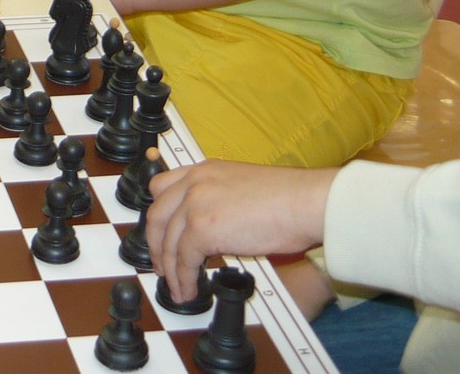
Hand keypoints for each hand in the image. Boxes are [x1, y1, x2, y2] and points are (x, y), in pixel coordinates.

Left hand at [146, 161, 337, 307]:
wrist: (305, 202)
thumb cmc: (290, 198)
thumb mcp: (243, 186)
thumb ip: (221, 199)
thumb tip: (218, 226)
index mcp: (203, 170)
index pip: (162, 187)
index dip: (158, 213)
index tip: (159, 232)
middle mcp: (194, 183)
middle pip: (156, 216)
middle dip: (155, 245)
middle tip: (161, 264)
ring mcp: (195, 205)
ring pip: (167, 242)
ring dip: (170, 270)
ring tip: (177, 287)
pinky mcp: (202, 229)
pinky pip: (184, 260)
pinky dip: (184, 279)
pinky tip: (190, 290)